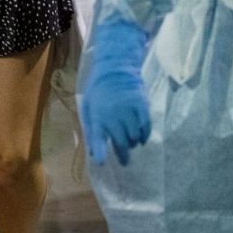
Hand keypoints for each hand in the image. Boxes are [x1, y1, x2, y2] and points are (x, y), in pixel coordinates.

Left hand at [80, 19, 151, 165]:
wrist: (115, 68)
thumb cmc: (98, 91)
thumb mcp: (87, 109)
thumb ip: (90, 130)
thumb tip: (93, 153)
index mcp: (97, 116)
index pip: (97, 138)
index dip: (100, 151)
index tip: (102, 163)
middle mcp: (113, 115)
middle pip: (120, 142)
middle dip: (123, 155)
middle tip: (125, 162)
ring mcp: (128, 110)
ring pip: (134, 136)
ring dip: (133, 143)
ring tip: (131, 144)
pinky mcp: (141, 106)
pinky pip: (145, 127)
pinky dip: (144, 135)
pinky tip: (142, 138)